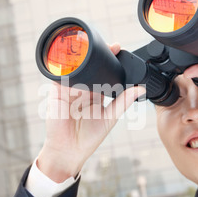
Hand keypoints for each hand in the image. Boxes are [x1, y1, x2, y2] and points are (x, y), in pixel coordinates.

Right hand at [37, 43, 145, 181]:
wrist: (69, 151)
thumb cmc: (89, 137)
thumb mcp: (110, 118)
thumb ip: (123, 102)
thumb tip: (141, 89)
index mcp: (95, 93)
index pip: (103, 72)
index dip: (110, 60)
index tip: (118, 48)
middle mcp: (82, 89)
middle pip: (90, 66)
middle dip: (98, 54)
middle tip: (110, 45)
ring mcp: (69, 89)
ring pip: (76, 68)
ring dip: (82, 57)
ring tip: (92, 47)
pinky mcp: (57, 92)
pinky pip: (59, 76)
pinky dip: (63, 67)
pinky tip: (71, 60)